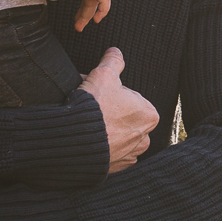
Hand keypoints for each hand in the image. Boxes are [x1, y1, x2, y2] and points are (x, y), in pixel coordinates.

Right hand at [80, 46, 155, 167]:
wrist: (73, 140)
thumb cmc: (93, 106)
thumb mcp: (104, 74)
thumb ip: (113, 60)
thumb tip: (115, 51)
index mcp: (149, 114)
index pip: (131, 99)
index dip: (112, 95)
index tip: (99, 95)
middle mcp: (145, 137)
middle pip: (125, 118)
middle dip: (109, 112)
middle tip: (91, 108)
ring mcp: (130, 155)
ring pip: (119, 136)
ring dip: (107, 131)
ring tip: (88, 125)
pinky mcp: (116, 169)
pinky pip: (111, 155)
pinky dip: (102, 148)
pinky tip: (89, 140)